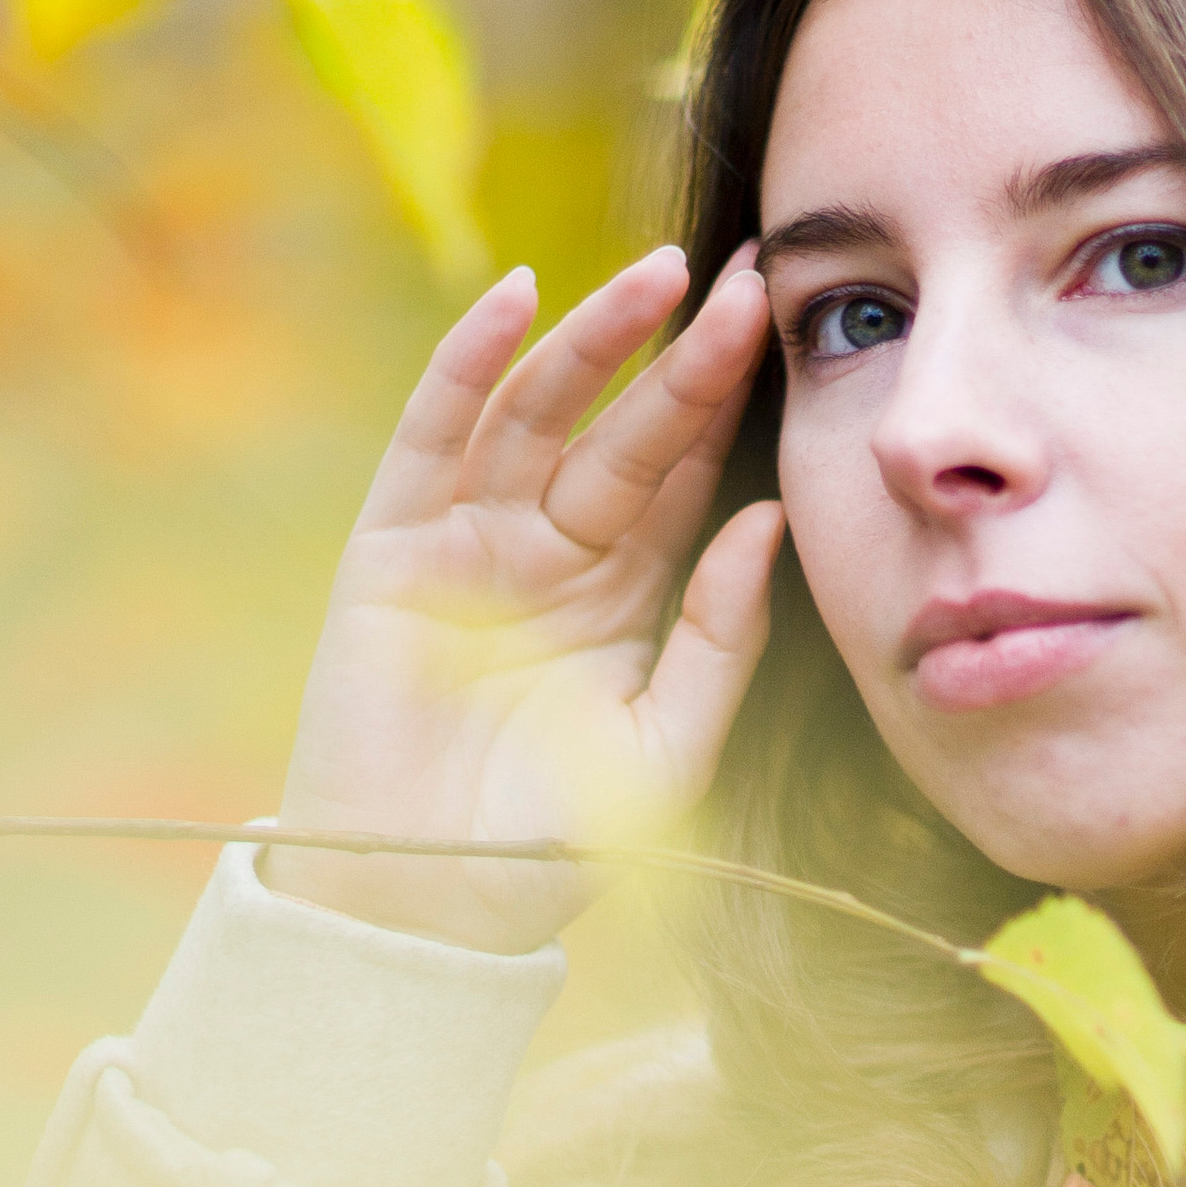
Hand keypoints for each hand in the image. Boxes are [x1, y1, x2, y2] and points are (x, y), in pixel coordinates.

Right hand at [263, 245, 782, 952]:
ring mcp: (469, 542)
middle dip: (687, 355)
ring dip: (595, 338)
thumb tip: (770, 517)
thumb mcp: (668, 746)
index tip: (791, 325)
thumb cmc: (548, 846)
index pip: (687, 475)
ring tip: (662, 275)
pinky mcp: (394, 549)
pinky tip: (516, 296)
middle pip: (628, 431)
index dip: (733, 403)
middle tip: (752, 279)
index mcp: (626, 593)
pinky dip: (470, 363)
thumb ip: (723, 639)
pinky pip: (433, 436)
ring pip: (541, 413)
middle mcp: (551, 551)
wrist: (426, 911)